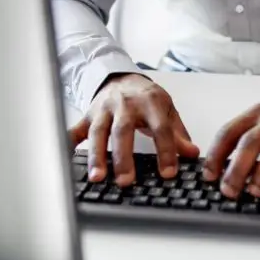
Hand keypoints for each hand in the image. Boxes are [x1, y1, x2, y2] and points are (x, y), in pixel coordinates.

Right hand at [68, 73, 198, 186]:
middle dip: (123, 157)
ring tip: (98, 178)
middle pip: (122, 130)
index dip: (165, 150)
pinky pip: (75, 129)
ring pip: (97, 132)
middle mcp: (124, 104)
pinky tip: (66, 160)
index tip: (168, 173)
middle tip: (126, 181)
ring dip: (96, 155)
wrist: (121, 77)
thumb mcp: (167, 111)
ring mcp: (103, 109)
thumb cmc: (146, 98)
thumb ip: (178, 133)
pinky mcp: (87, 115)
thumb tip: (193, 154)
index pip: (159, 127)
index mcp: (149, 102)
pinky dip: (68, 143)